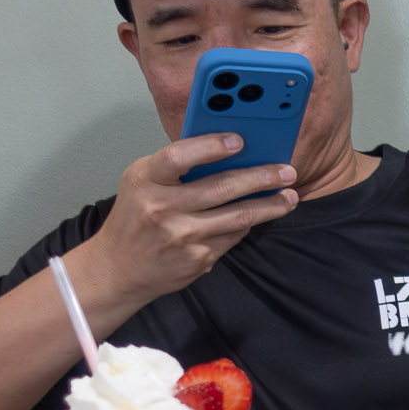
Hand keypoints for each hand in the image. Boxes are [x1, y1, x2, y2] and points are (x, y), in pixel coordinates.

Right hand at [81, 134, 298, 305]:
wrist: (118, 269)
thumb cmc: (134, 217)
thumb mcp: (142, 182)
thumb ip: (176, 166)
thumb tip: (228, 149)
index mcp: (145, 180)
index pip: (179, 156)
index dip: (211, 146)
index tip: (240, 140)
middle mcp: (162, 208)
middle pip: (222, 187)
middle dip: (261, 177)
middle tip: (287, 171)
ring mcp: (182, 236)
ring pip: (238, 216)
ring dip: (270, 205)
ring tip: (289, 196)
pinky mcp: (198, 259)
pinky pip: (233, 236)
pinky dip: (249, 223)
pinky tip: (263, 214)